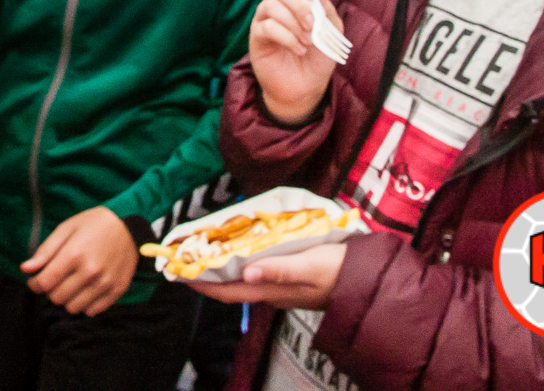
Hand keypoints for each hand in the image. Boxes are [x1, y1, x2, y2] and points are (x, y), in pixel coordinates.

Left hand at [20, 206, 137, 315]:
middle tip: (56, 279)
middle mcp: (90, 272)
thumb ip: (45, 250)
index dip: (34, 284)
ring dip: (67, 299)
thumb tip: (25, 269)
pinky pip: (92, 311)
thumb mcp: (67, 229)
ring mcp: (104, 284)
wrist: (130, 227)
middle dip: (50, 290)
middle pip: (57, 298)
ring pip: (73, 308)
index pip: (44, 283)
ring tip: (71, 284)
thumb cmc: (94, 224)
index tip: (35, 279)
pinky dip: (85, 304)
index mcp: (74, 254)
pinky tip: (85, 289)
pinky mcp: (116, 291)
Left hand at [188, 242, 346, 309]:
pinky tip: (239, 250)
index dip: (200, 284)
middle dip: (205, 276)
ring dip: (221, 269)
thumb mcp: (310, 265)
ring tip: (204, 251)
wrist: (366, 279)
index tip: (177, 273)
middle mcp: (271, 292)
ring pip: (242, 280)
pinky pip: (257, 273)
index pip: (227, 291)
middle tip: (185, 258)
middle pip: (230, 287)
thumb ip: (279, 269)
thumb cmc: (338, 269)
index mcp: (272, 290)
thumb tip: (247, 273)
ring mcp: (280, 288)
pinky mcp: (289, 279)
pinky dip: (241, 263)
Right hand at [249, 0, 342, 123]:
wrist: (306, 85)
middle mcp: (276, 3)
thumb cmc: (318, 55)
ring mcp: (263, 19)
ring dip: (294, 23)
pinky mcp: (256, 37)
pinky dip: (286, 37)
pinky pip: (267, 27)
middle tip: (312, 24)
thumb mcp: (330, 28)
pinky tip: (298, 49)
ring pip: (271, 6)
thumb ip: (324, 5)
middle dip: (299, 5)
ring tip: (308, 41)